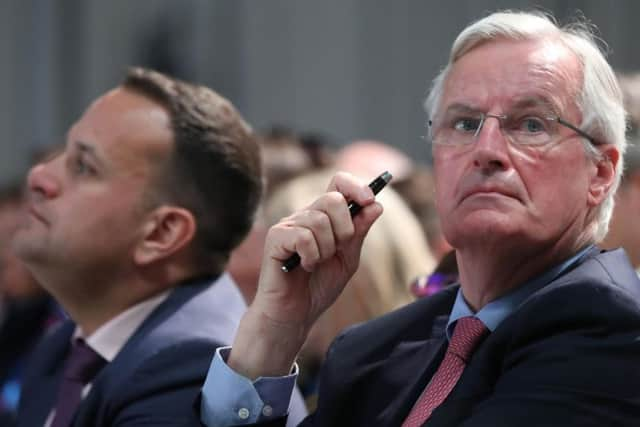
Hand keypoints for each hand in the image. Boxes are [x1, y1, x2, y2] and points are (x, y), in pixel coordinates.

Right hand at [229, 172, 382, 377]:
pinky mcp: (276, 238)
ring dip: (326, 249)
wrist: (295, 314)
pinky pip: (303, 236)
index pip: (339, 182)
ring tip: (316, 264)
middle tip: (337, 250)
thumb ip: (359, 232)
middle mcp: (306, 215)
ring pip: (319, 220)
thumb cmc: (318, 286)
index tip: (369, 200)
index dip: (355, 186)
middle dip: (344, 229)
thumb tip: (376, 205)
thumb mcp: (348, 259)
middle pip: (333, 199)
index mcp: (325, 216)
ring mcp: (289, 225)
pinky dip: (311, 256)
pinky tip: (304, 267)